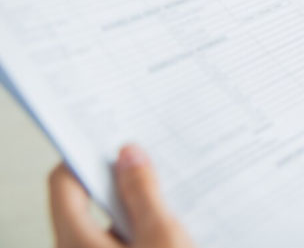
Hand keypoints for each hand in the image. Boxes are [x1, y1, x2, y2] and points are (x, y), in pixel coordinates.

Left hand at [49, 145, 193, 247]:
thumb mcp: (161, 235)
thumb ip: (143, 192)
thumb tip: (129, 155)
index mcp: (75, 241)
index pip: (63, 183)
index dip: (85, 156)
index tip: (110, 137)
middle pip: (85, 200)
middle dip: (118, 177)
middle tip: (146, 157)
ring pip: (106, 220)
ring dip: (133, 203)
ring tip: (166, 188)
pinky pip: (119, 238)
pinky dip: (138, 225)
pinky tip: (169, 220)